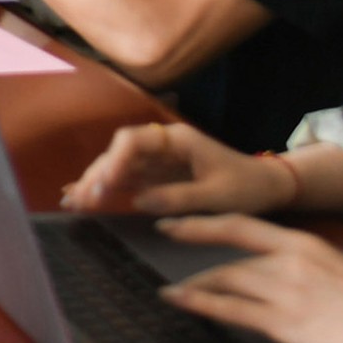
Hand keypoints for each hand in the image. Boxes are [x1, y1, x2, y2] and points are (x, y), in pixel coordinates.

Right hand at [62, 121, 296, 215]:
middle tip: (80, 200)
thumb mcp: (217, 197)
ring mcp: (160, 158)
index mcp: (178, 140)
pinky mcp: (159, 173)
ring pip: (119, 164)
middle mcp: (164, 144)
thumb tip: (138, 201)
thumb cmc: (247, 187)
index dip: (115, 161)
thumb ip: (178, 197)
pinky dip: (107, 187)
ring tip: (73, 202)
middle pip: (120, 152)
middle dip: (98, 174)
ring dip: (97, 182)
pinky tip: (86, 197)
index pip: (134, 141)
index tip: (105, 185)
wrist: (268, 186)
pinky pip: (127, 177)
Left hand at [151, 215, 342, 342]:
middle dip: (194, 253)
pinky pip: (231, 308)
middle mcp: (289, 260)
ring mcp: (285, 290)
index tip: (176, 220)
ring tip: (174, 291)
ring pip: (225, 279)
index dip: (205, 221)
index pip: (242, 224)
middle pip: (229, 253)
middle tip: (166, 246)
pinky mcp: (285, 321)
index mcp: (305, 243)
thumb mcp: (340, 272)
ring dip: (195, 284)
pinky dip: (200, 303)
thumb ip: (307, 269)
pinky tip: (180, 301)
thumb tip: (284, 278)